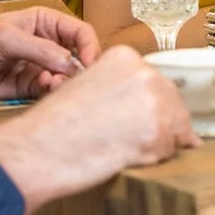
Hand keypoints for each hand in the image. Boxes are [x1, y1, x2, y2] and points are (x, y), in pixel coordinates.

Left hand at [0, 7, 101, 100]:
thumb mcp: (7, 38)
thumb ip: (41, 51)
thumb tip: (72, 64)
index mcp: (44, 22)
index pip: (79, 32)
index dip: (90, 46)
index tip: (90, 63)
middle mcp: (46, 44)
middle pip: (77, 57)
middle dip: (79, 68)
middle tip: (76, 79)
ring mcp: (38, 67)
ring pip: (65, 77)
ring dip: (65, 82)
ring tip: (55, 84)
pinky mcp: (28, 87)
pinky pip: (49, 91)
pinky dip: (52, 92)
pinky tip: (46, 88)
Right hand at [0, 48, 198, 209]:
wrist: (39, 148)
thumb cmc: (53, 124)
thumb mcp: (85, 87)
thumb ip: (117, 89)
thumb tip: (140, 107)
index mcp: (124, 57)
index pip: (155, 81)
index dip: (150, 104)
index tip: (140, 118)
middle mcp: (144, 73)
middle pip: (171, 101)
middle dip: (160, 122)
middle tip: (136, 140)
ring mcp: (155, 102)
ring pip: (176, 126)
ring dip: (159, 142)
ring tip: (127, 150)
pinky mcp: (159, 133)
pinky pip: (170, 148)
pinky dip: (155, 158)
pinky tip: (127, 157)